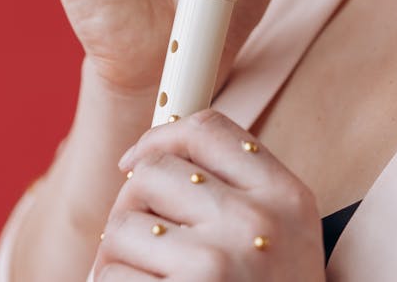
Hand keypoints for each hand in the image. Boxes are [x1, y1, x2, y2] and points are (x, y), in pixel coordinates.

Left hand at [93, 109, 325, 280]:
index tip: (136, 159)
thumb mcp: (281, 237)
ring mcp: (218, 263)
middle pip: (152, 174)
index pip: (207, 129)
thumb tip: (146, 153)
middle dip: (134, 206)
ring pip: (122, 225)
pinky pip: (110, 275)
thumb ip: (234, 189)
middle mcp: (256, 222)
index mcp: (286, 197)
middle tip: (147, 244)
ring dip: (120, 257)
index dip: (159, 136)